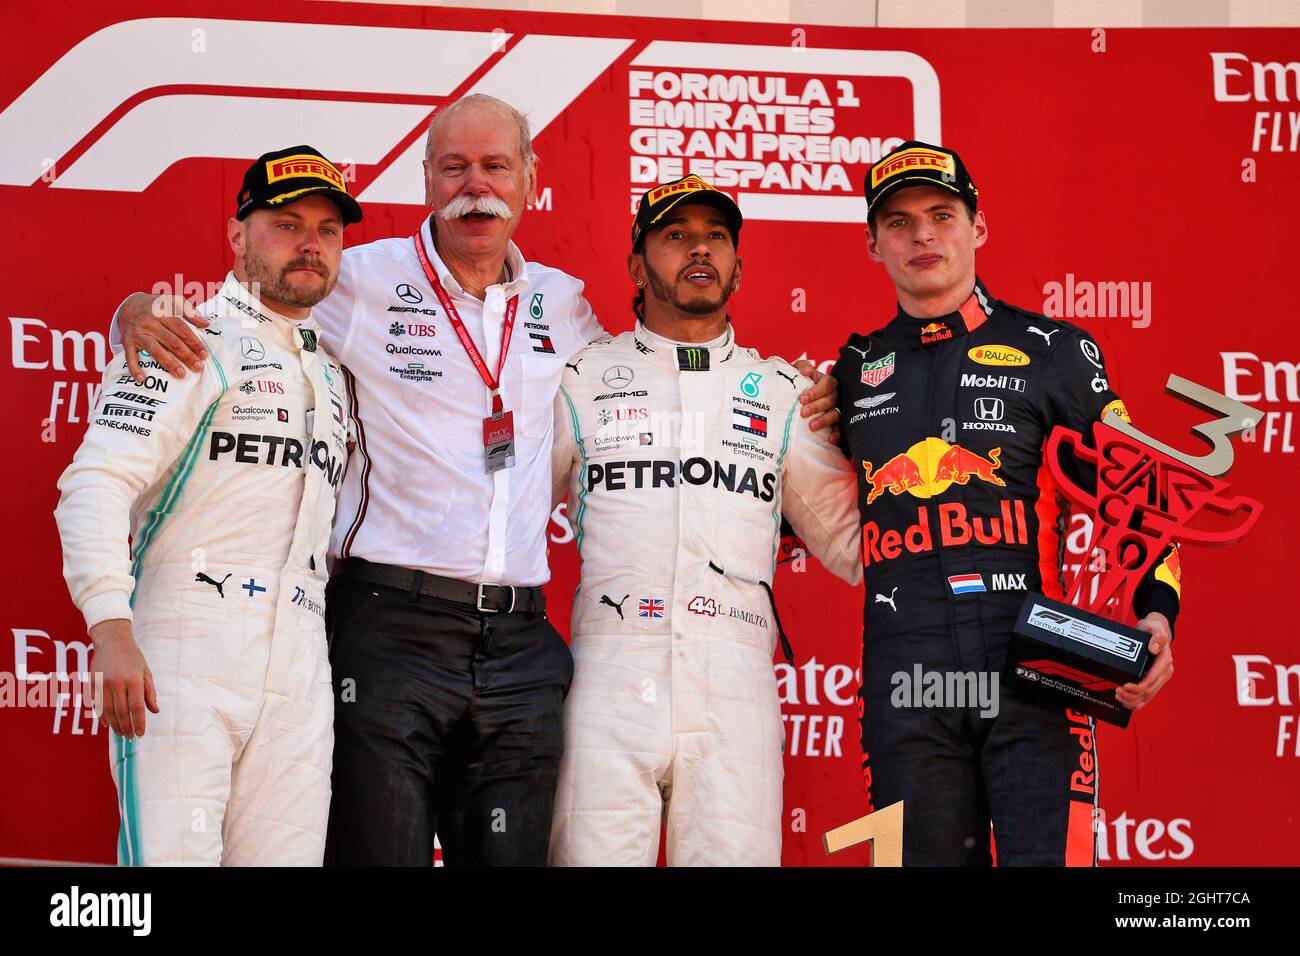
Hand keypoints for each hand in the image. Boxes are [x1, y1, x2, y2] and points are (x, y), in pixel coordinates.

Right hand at [89, 619, 158, 737]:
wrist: (111, 640)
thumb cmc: (133, 657)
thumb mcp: (145, 672)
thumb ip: (150, 692)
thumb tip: (154, 711)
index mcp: (133, 679)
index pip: (137, 706)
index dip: (138, 722)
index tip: (140, 733)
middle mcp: (117, 682)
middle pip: (121, 711)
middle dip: (126, 727)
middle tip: (130, 736)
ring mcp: (102, 683)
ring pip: (107, 711)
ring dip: (114, 725)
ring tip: (120, 733)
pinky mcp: (92, 684)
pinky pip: (96, 705)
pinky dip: (102, 716)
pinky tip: (107, 723)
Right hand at [119, 292, 209, 381]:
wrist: (129, 305)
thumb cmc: (157, 305)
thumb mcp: (173, 301)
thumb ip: (190, 311)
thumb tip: (204, 323)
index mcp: (163, 312)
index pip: (182, 329)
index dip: (194, 342)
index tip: (203, 354)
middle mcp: (149, 323)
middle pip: (171, 341)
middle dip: (186, 355)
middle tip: (198, 367)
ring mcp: (138, 333)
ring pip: (155, 350)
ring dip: (168, 363)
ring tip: (181, 374)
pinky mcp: (127, 342)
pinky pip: (130, 357)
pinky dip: (135, 368)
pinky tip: (142, 379)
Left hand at [793, 361, 840, 443]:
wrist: (792, 399)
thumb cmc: (796, 384)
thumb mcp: (796, 372)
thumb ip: (801, 366)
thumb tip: (806, 371)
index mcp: (826, 382)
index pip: (827, 384)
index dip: (816, 391)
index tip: (802, 398)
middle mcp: (834, 395)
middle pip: (831, 399)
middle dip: (817, 406)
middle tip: (803, 412)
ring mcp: (836, 409)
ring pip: (836, 414)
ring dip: (825, 420)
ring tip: (812, 426)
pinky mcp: (836, 424)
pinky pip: (840, 429)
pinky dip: (836, 434)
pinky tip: (830, 439)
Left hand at [1116, 612, 1172, 710]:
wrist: (1155, 629)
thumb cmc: (1154, 629)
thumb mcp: (1155, 628)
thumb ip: (1157, 637)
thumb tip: (1154, 648)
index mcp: (1165, 662)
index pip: (1152, 680)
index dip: (1138, 687)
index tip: (1125, 686)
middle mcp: (1164, 672)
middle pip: (1148, 691)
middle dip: (1132, 695)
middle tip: (1118, 692)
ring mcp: (1159, 677)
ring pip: (1147, 696)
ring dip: (1133, 700)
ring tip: (1119, 696)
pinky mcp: (1153, 679)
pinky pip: (1147, 695)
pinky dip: (1136, 701)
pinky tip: (1126, 701)